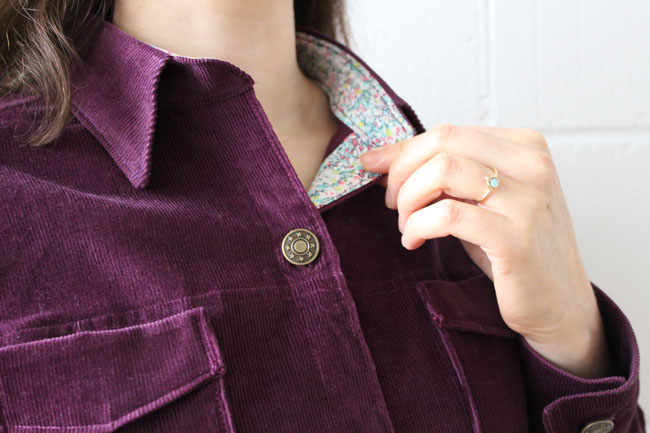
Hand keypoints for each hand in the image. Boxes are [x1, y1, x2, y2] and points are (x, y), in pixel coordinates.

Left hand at [359, 123, 612, 378]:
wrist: (559, 303)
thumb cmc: (511, 248)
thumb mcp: (479, 199)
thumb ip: (443, 174)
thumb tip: (379, 158)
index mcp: (524, 146)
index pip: (447, 132)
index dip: (402, 151)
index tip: (373, 168)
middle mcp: (531, 165)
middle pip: (442, 144)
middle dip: (402, 173)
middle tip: (394, 205)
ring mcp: (528, 200)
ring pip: (442, 172)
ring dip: (409, 201)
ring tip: (408, 227)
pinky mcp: (516, 238)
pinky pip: (447, 215)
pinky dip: (418, 227)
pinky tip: (415, 242)